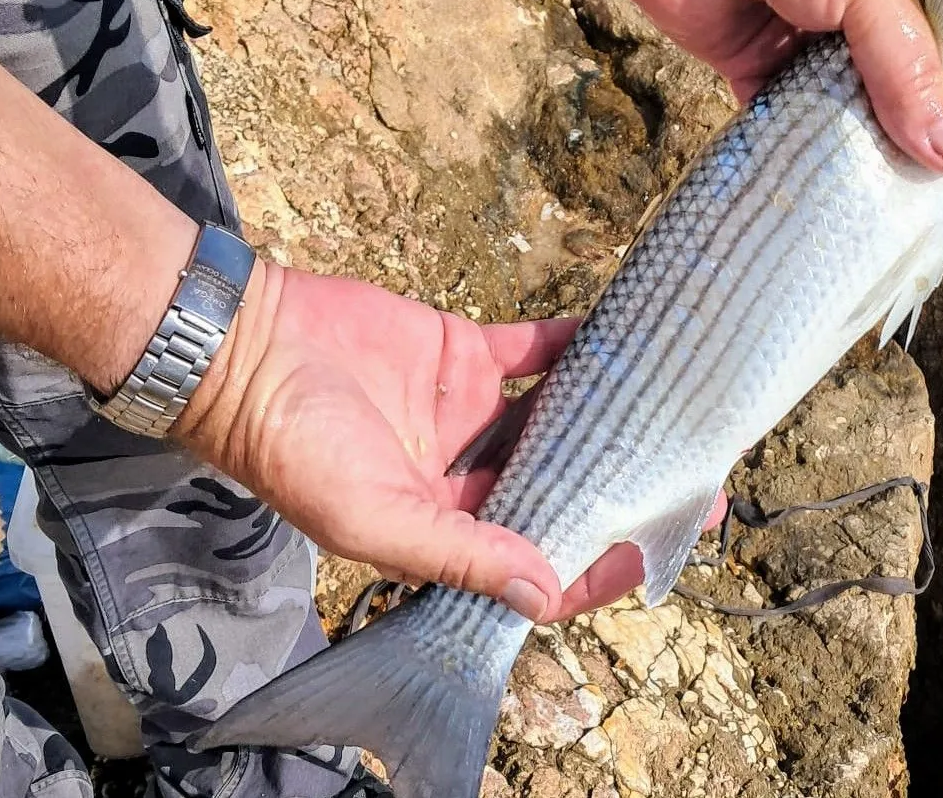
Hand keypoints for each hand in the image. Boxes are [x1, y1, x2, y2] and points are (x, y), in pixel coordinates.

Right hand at [180, 261, 721, 622]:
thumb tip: (543, 597)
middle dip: (619, 492)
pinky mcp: (466, 353)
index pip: (532, 560)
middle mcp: (462, 477)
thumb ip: (461, 554)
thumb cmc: (293, 447)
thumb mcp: (374, 519)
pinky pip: (536, 352)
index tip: (649, 550)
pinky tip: (627, 347)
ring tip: (678, 423)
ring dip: (610, 421)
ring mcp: (468, 413)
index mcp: (441, 529)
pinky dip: (578, 349)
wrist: (245, 345)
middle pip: (557, 491)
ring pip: (557, 422)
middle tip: (698, 486)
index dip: (589, 564)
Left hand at [620, 0, 942, 170]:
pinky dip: (804, 148)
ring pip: (855, 101)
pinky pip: (793, 117)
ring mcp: (813, 31)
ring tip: (900, 204)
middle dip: (925, 125)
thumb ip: (907, 67)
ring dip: (868, 144)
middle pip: (913, 72)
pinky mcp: (759, 62)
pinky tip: (829, 191)